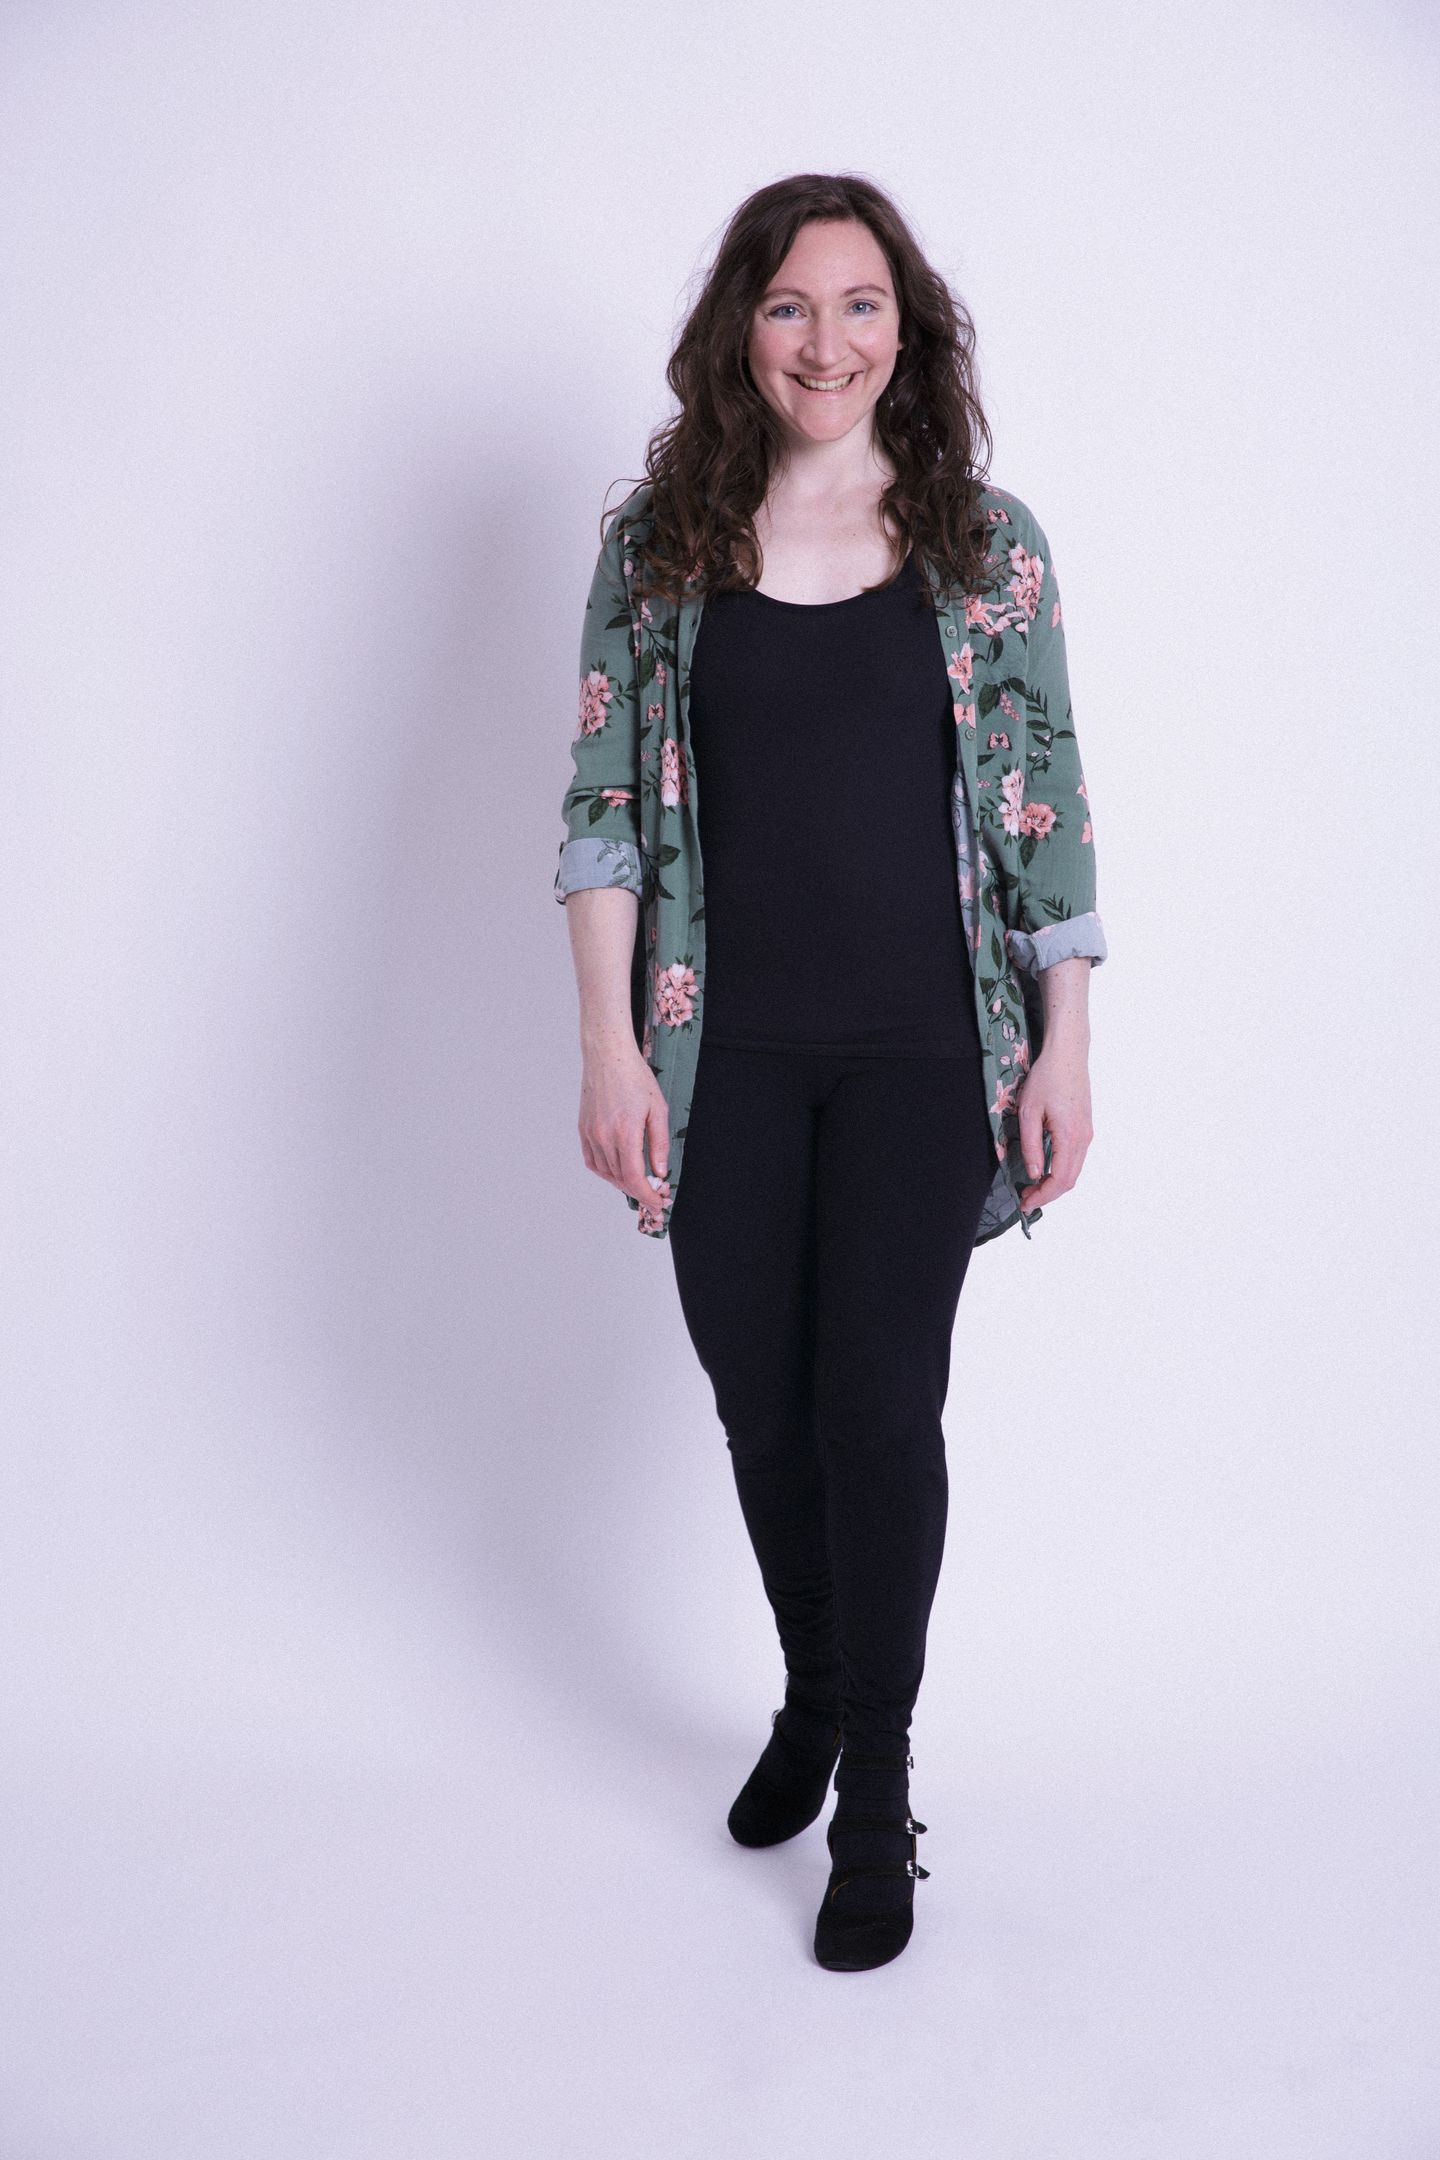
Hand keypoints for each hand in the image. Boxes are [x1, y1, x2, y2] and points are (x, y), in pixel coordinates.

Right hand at [578, 1033, 671, 1211]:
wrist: (607, 1056)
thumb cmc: (635, 1078)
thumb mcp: (658, 1109)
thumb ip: (659, 1143)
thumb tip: (659, 1172)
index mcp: (625, 1132)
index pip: (634, 1178)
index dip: (647, 1196)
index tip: (659, 1204)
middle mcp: (604, 1137)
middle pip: (620, 1179)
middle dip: (639, 1192)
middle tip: (655, 1195)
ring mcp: (590, 1134)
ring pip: (606, 1173)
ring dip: (623, 1183)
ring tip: (639, 1184)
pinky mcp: (583, 1129)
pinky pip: (593, 1161)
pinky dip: (606, 1172)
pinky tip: (618, 1171)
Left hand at [1014, 1033, 1092, 1212]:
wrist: (1068, 1055)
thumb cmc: (1046, 1078)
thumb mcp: (1029, 1111)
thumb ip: (1031, 1145)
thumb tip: (1035, 1173)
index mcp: (1070, 1136)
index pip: (1060, 1179)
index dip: (1042, 1196)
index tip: (1025, 1203)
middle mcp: (1084, 1138)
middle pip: (1070, 1180)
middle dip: (1047, 1194)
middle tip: (1025, 1198)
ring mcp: (1087, 1133)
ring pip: (1074, 1171)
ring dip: (1054, 1183)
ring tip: (1032, 1187)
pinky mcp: (1085, 1128)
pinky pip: (1076, 1158)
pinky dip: (1061, 1170)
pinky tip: (1045, 1168)